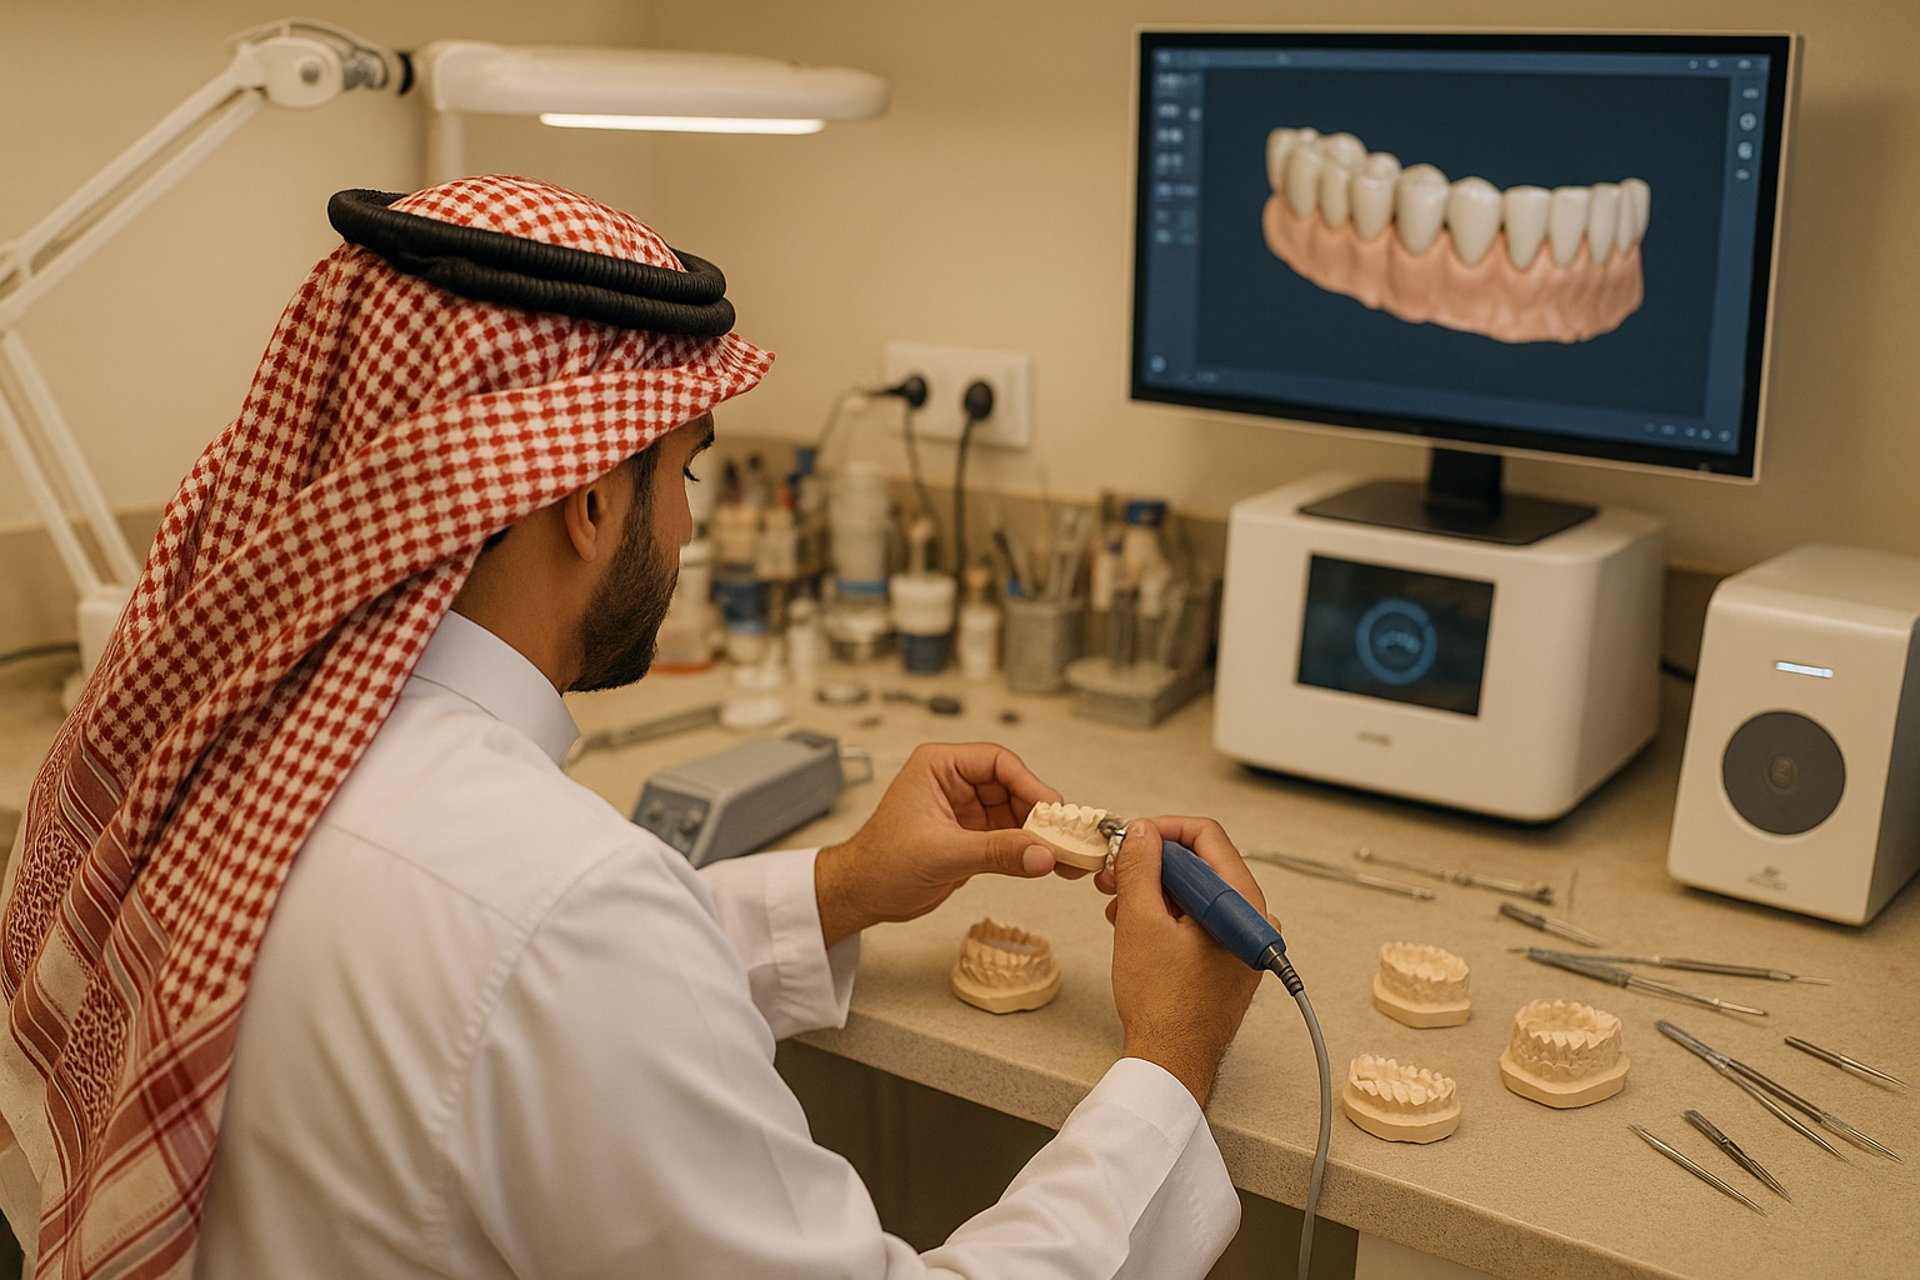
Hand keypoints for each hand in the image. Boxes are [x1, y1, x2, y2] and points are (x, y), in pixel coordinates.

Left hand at [814, 743, 1062, 947]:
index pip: (997, 762)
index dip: (1030, 784)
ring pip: (1016, 815)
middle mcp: (955, 784)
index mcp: (939, 767)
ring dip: (1040, 835)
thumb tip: (1042, 853)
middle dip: (1041, 814)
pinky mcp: (972, 838)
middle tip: (1067, 837)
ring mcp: (965, 811)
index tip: (1053, 810)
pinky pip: (1010, 838)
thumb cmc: (879, 863)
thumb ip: (996, 852)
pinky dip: (1029, 851)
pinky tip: (1048, 864)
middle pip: (1014, 788)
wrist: (861, 896)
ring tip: (1066, 856)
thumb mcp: (941, 854)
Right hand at [1107, 816, 1272, 1107]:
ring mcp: (1242, 941)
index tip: (1130, 837)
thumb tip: (1141, 832)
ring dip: (1154, 890)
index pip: (1207, 837)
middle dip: (1152, 863)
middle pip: (1201, 863)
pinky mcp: (1229, 958)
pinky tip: (1135, 925)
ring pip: (1196, 892)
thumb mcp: (1140, 922)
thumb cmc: (1163, 1006)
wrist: (1170, 1063)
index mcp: (1242, 904)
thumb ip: (1141, 867)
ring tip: (1118, 904)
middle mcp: (1251, 919)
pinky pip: (1198, 918)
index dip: (1163, 830)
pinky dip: (1166, 914)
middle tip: (1114, 871)